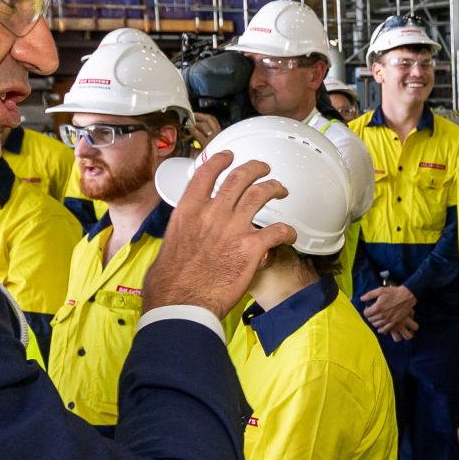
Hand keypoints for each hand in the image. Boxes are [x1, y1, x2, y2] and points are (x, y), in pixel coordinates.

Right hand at [142, 151, 291, 312]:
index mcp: (188, 210)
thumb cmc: (169, 282)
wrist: (180, 303)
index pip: (206, 174)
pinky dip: (287, 230)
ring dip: (274, 188)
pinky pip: (277, 230)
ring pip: (260, 195)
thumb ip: (182, 232)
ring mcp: (233, 228)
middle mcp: (212, 213)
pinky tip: (290, 234)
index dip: (220, 161)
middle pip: (239, 178)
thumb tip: (185, 236)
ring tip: (281, 190)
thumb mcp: (168, 244)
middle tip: (263, 169)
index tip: (229, 157)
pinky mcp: (251, 248)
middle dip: (255, 169)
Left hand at [360, 284, 417, 334]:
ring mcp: (388, 320)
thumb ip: (369, 295)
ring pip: (376, 325)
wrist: (407, 296)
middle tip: (372, 312)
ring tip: (377, 317)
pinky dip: (381, 329)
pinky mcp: (394, 323)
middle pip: (370, 319)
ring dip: (374, 322)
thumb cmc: (394, 292)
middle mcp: (382, 315)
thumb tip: (361, 299)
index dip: (366, 310)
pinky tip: (380, 326)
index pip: (366, 313)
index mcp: (378, 307)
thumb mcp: (380, 290)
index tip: (368, 308)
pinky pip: (384, 330)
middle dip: (370, 316)